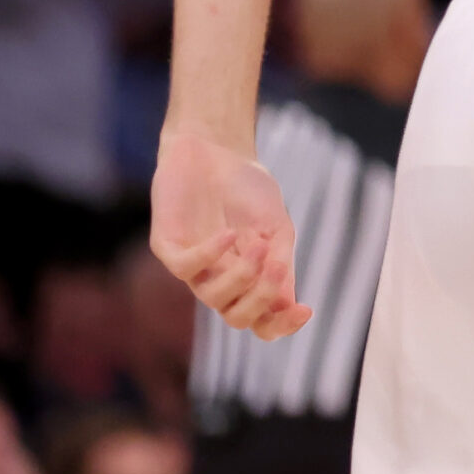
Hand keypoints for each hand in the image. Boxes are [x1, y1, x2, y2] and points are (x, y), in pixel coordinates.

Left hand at [151, 131, 312, 338]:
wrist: (216, 149)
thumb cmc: (247, 189)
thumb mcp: (276, 226)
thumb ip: (280, 261)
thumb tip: (286, 302)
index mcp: (248, 279)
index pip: (262, 319)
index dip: (282, 323)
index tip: (306, 309)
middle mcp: (219, 279)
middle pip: (238, 318)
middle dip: (261, 301)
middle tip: (278, 268)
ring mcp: (193, 266)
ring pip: (213, 298)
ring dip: (242, 276)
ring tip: (259, 244)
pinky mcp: (167, 246)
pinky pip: (184, 268)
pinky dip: (209, 256)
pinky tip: (230, 235)